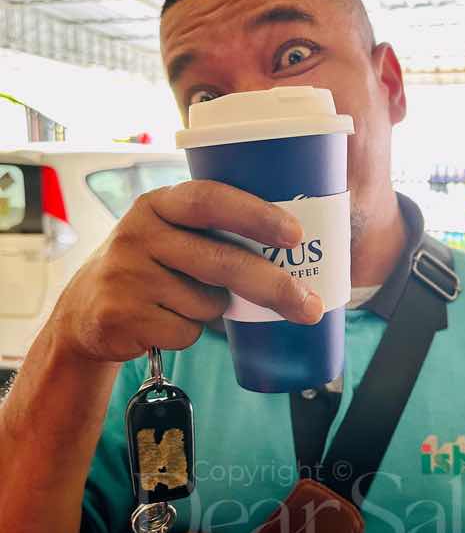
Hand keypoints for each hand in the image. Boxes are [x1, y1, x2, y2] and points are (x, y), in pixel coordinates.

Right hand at [51, 181, 322, 362]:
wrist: (87, 309)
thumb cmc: (154, 267)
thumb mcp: (172, 234)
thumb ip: (214, 232)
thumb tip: (299, 255)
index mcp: (158, 203)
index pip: (209, 199)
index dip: (254, 215)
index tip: (295, 234)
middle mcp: (138, 232)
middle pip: (221, 261)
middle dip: (273, 286)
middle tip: (309, 305)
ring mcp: (126, 274)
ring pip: (208, 303)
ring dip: (215, 310)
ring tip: (184, 300)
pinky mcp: (120, 313)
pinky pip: (188, 331)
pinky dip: (191, 332)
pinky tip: (163, 321)